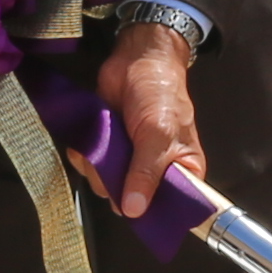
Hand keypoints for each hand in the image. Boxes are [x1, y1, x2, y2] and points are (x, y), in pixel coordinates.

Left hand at [100, 18, 203, 216]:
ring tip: (107, 142)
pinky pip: (91, 168)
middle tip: (118, 159)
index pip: (171, 209)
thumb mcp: (158, 134)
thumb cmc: (160, 93)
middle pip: (132, 202)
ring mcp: (130, 163)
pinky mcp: (109, 151)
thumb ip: (145, 173)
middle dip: (117, 183)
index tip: (133, 204)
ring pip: (106, 186)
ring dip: (98, 167)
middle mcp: (158, 173)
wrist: (136, 60)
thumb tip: (134, 210)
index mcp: (185, 173)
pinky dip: (86, 156)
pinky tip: (92, 141)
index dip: (152, 212)